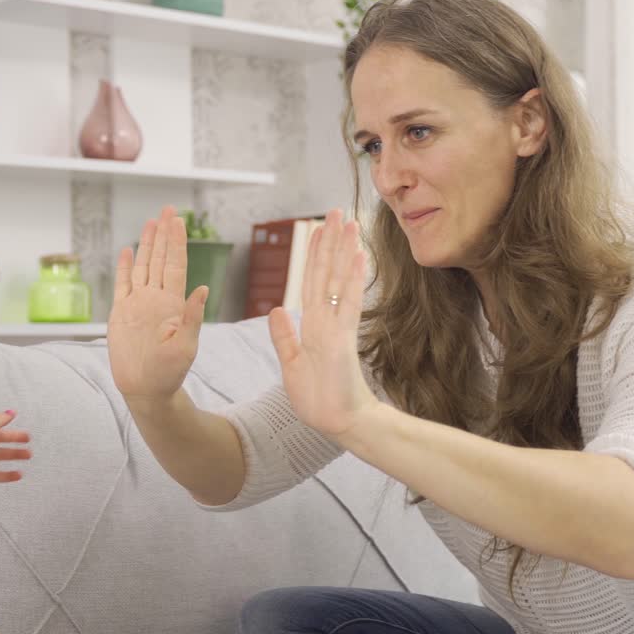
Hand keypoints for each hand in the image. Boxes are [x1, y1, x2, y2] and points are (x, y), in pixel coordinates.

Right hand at [108, 206, 208, 403]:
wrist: (146, 389)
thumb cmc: (170, 372)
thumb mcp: (186, 346)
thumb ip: (192, 317)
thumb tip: (203, 289)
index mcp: (173, 303)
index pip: (175, 265)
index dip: (177, 242)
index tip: (178, 220)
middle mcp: (156, 298)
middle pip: (160, 258)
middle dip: (164, 234)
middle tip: (168, 209)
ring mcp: (138, 304)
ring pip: (143, 266)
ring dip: (147, 243)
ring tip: (151, 221)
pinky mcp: (121, 313)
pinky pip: (123, 284)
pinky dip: (124, 266)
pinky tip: (127, 250)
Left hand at [268, 210, 379, 437]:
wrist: (337, 422)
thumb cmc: (318, 397)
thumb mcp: (290, 362)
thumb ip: (284, 336)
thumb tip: (276, 309)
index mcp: (313, 325)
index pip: (312, 281)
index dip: (314, 255)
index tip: (317, 230)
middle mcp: (326, 320)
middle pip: (327, 273)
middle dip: (331, 242)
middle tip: (337, 212)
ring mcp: (337, 327)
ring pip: (339, 281)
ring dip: (344, 251)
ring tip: (350, 223)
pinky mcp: (343, 339)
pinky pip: (347, 304)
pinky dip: (352, 279)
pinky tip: (358, 256)